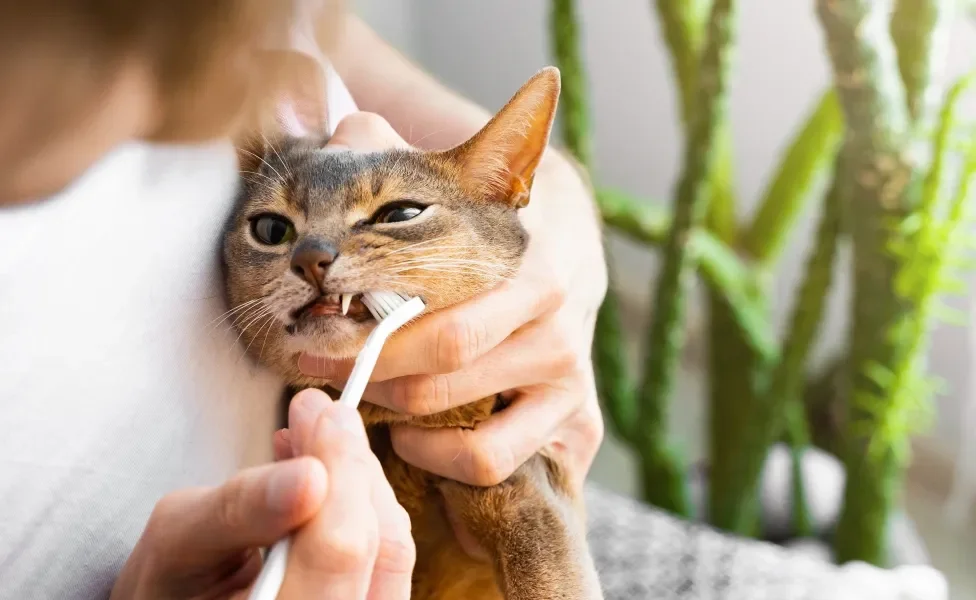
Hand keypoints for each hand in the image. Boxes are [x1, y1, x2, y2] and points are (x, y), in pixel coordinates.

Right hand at [111, 388, 413, 599]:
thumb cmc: (170, 586)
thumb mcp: (178, 543)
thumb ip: (240, 508)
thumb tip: (310, 473)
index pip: (338, 550)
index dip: (340, 470)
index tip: (318, 411)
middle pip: (379, 545)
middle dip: (352, 466)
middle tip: (319, 412)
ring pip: (393, 548)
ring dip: (359, 481)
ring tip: (317, 437)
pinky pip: (388, 558)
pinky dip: (363, 506)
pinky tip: (327, 473)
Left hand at [299, 112, 606, 490]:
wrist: (570, 253)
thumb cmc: (491, 228)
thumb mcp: (453, 187)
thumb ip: (398, 159)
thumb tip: (347, 128)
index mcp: (537, 272)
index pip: (445, 323)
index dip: (371, 335)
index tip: (317, 326)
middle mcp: (560, 333)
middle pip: (443, 375)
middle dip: (365, 372)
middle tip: (316, 360)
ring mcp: (571, 386)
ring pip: (470, 434)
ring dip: (399, 419)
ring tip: (364, 395)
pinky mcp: (576, 427)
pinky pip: (496, 466)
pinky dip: (444, 460)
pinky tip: (412, 435)